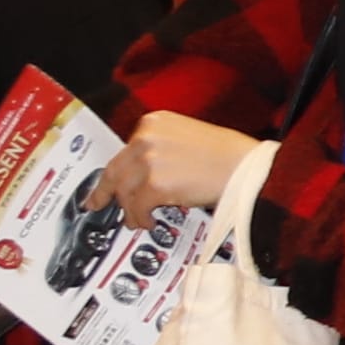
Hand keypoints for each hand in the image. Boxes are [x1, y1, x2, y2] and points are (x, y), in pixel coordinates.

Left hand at [99, 111, 258, 221]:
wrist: (248, 168)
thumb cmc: (229, 155)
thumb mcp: (189, 137)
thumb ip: (162, 148)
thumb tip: (145, 175)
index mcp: (154, 122)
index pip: (125, 150)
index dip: (118, 170)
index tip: (110, 181)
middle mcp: (146, 137)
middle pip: (115, 170)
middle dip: (105, 191)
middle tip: (96, 203)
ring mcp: (149, 161)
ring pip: (124, 192)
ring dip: (129, 210)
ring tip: (136, 221)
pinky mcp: (155, 184)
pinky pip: (138, 207)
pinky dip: (141, 218)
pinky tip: (149, 222)